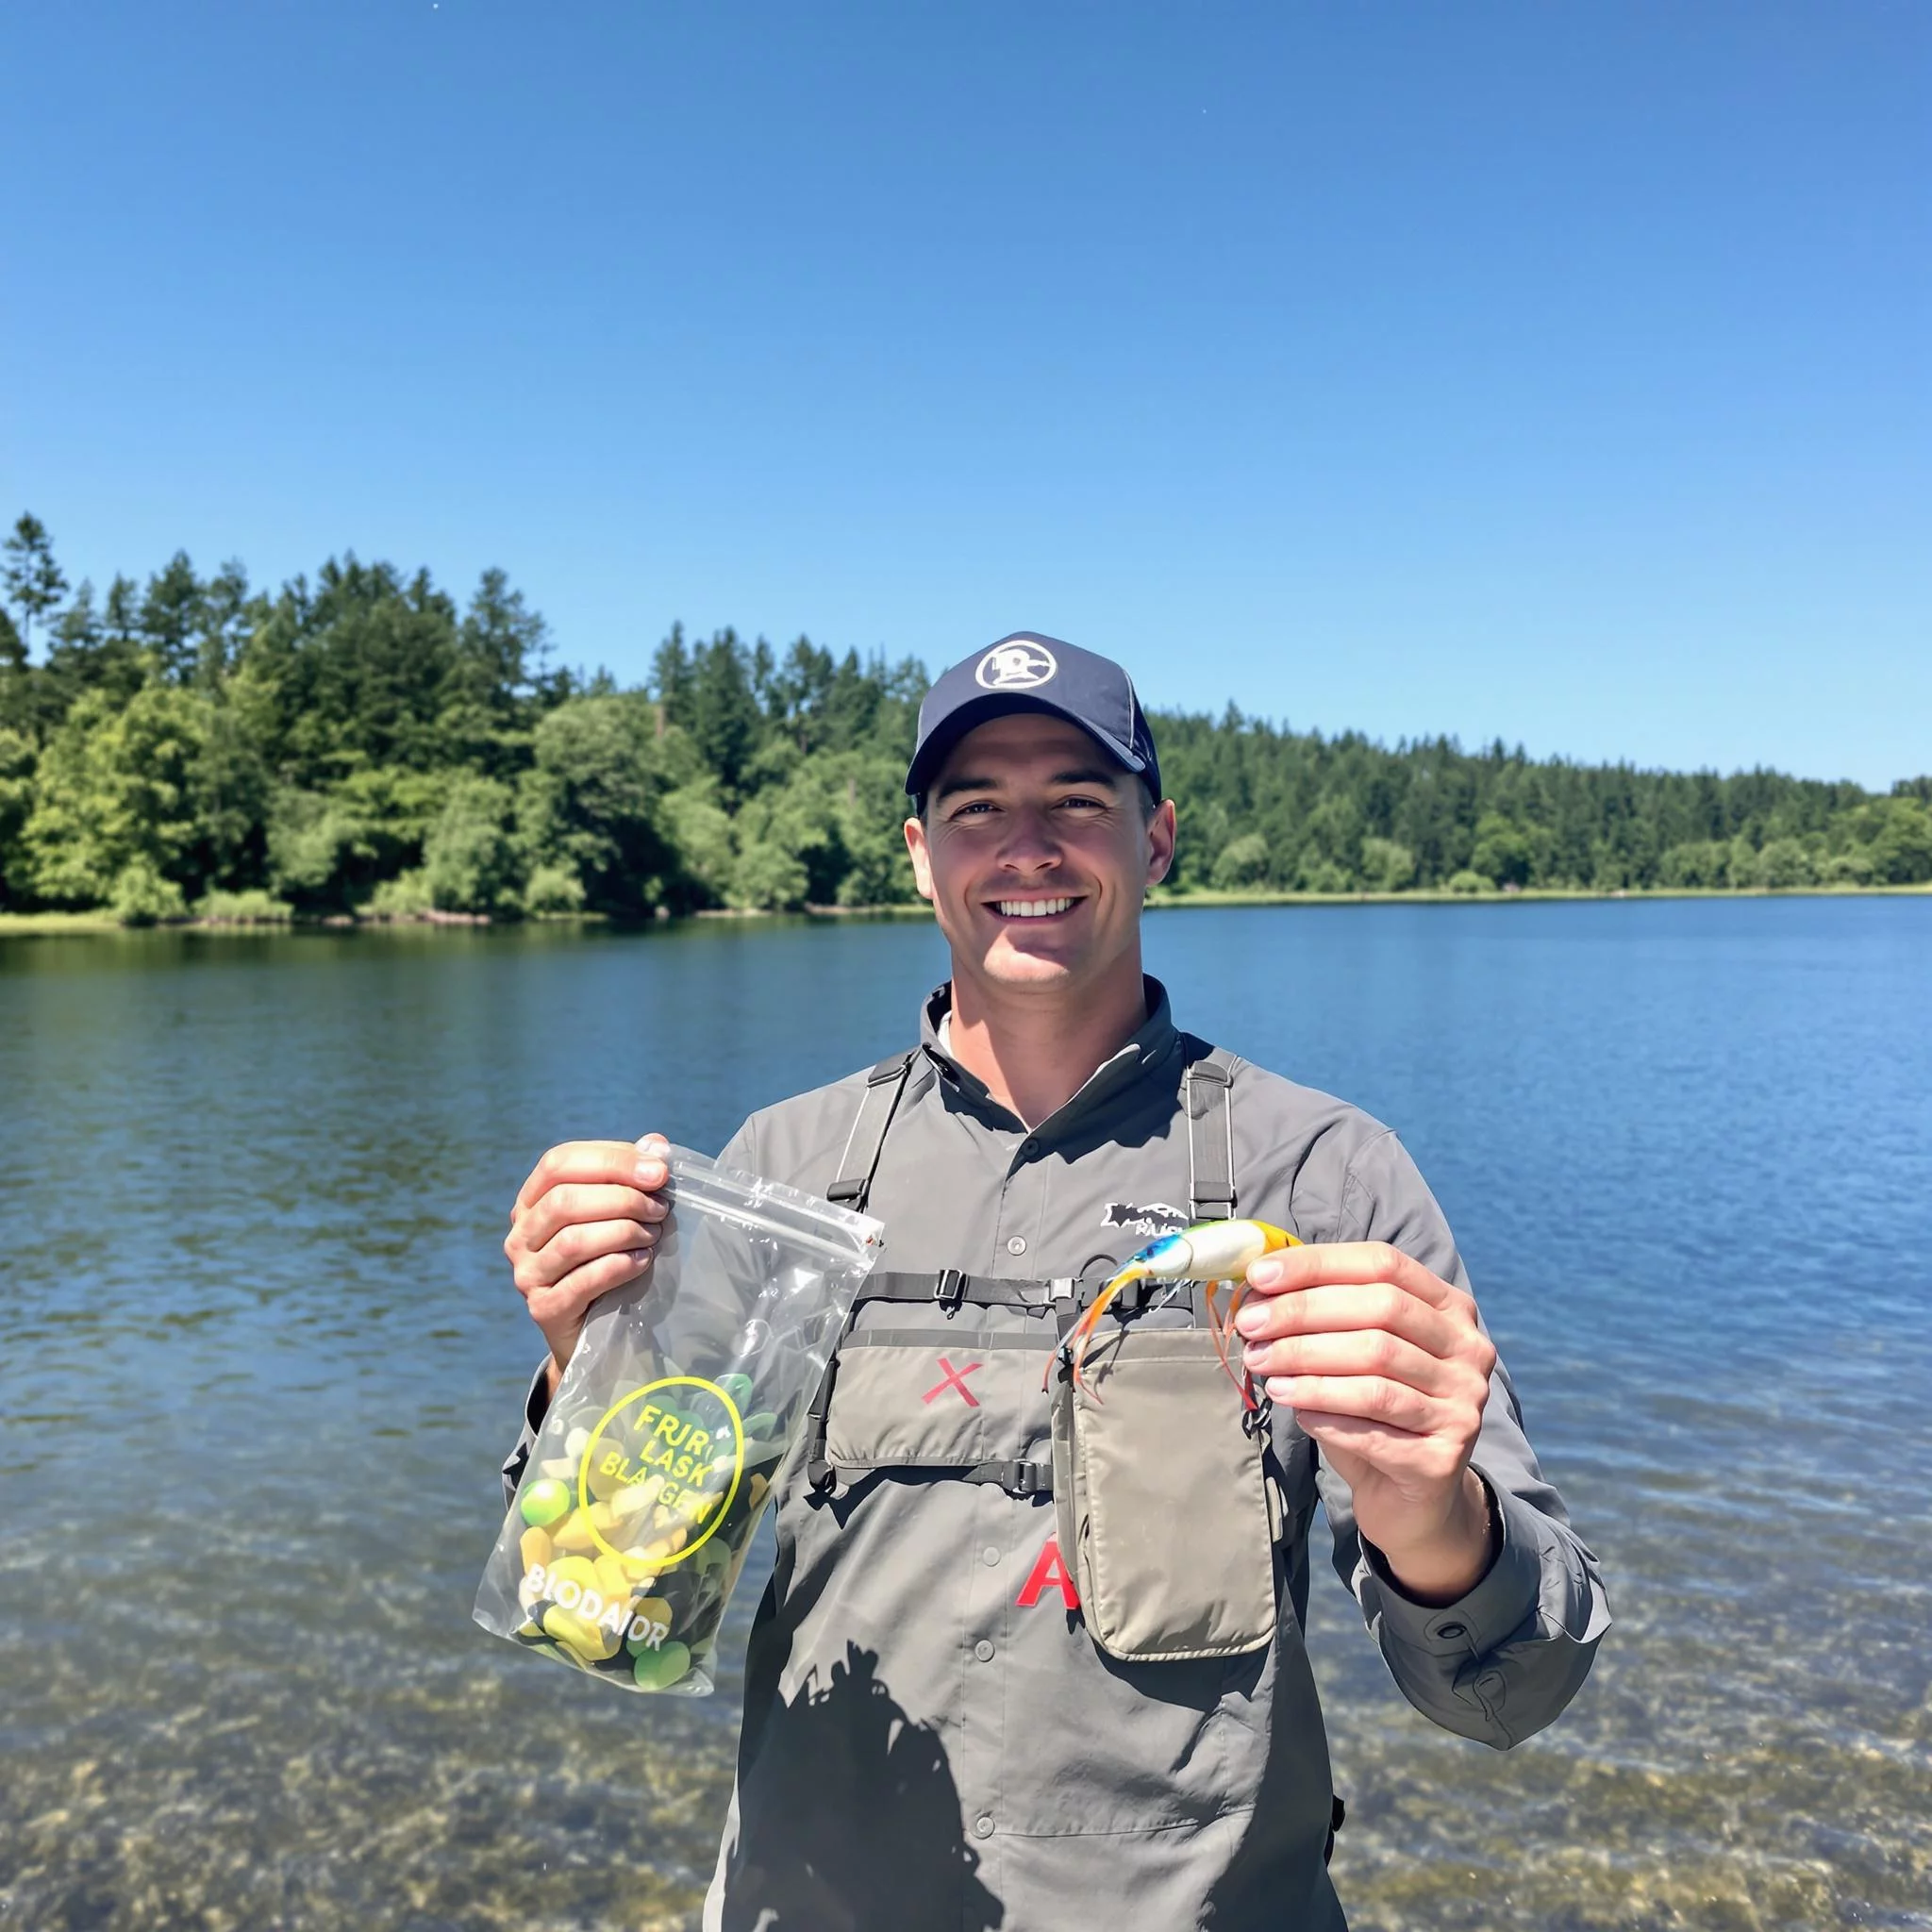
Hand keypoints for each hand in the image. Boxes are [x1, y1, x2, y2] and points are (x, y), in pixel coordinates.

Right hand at [504, 1133, 670, 1395]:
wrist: (592, 1328)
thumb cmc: (606, 1257)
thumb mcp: (615, 1212)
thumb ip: (632, 1176)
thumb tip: (657, 1145)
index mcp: (532, 1199)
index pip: (559, 1163)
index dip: (611, 1161)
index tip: (659, 1171)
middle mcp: (520, 1234)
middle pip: (565, 1200)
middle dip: (623, 1199)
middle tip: (661, 1208)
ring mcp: (526, 1273)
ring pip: (573, 1241)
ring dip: (623, 1232)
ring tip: (654, 1234)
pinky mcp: (543, 1308)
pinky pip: (581, 1281)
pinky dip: (618, 1267)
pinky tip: (643, 1261)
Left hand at [1233, 1241, 1498, 1603]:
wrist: (1409, 1498)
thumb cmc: (1371, 1411)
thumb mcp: (1354, 1349)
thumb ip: (1323, 1313)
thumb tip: (1258, 1285)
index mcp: (1449, 1308)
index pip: (1383, 1264)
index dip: (1318, 1265)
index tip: (1259, 1276)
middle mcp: (1468, 1350)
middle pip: (1381, 1311)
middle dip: (1304, 1313)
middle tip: (1251, 1325)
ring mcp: (1462, 1403)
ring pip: (1376, 1366)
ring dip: (1307, 1363)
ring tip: (1262, 1365)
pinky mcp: (1444, 1456)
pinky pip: (1373, 1423)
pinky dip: (1326, 1412)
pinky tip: (1295, 1410)